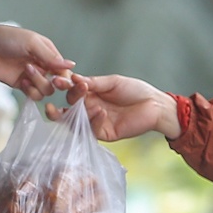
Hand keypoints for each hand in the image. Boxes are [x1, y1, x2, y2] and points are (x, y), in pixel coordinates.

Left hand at [0, 24, 74, 99]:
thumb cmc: (7, 38)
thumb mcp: (31, 42)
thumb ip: (50, 56)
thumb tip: (71, 65)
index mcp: (48, 53)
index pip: (63, 69)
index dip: (64, 77)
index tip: (58, 78)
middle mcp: (42, 66)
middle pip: (56, 83)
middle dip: (50, 81)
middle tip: (38, 73)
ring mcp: (32, 77)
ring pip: (46, 90)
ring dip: (37, 83)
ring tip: (26, 71)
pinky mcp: (21, 85)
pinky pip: (33, 95)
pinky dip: (30, 91)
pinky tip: (21, 81)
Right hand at [51, 74, 182, 140]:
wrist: (155, 105)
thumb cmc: (136, 91)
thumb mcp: (112, 82)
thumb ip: (93, 82)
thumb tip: (73, 78)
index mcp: (91, 94)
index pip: (71, 91)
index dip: (64, 87)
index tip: (58, 81)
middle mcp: (90, 108)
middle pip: (69, 107)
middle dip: (66, 100)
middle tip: (66, 94)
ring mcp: (96, 122)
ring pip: (76, 122)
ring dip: (76, 111)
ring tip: (82, 101)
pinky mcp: (105, 133)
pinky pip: (92, 130)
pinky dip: (93, 120)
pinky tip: (100, 111)